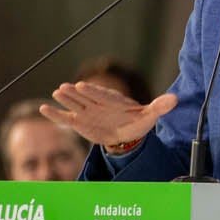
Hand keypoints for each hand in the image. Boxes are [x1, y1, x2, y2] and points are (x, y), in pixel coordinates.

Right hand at [44, 82, 177, 147]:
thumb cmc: (137, 122)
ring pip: (74, 104)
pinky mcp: (79, 122)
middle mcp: (97, 103)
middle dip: (75, 93)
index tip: (83, 86)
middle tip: (64, 88)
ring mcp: (87, 111)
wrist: (126, 133)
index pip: (101, 94)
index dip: (92, 91)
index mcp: (113, 100)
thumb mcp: (150, 115)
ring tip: (56, 93)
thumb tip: (175, 99)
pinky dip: (55, 114)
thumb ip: (160, 107)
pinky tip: (44, 108)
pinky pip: (65, 118)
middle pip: (85, 97)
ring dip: (65, 99)